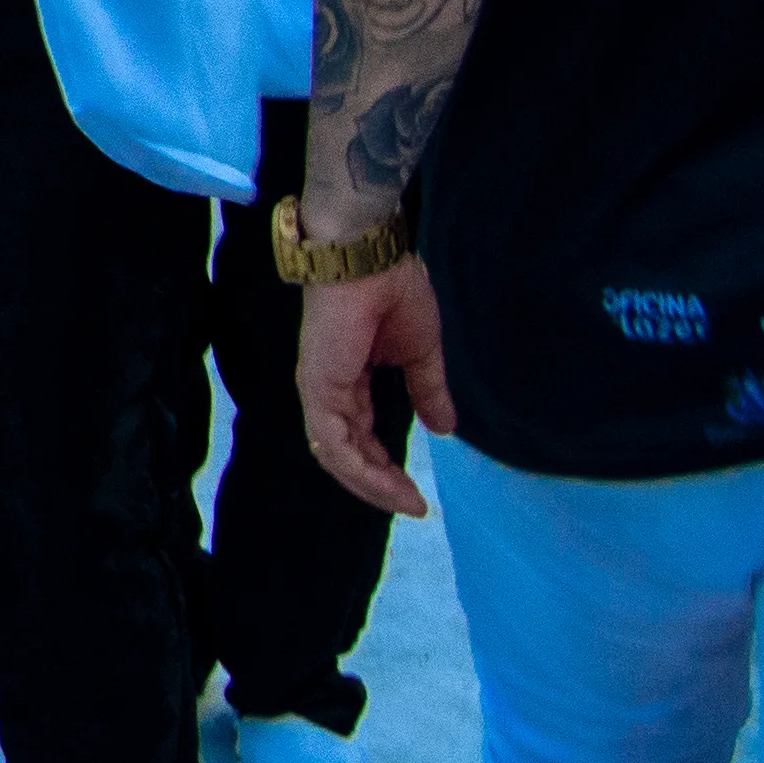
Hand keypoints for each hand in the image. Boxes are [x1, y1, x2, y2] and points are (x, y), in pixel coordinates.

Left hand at [296, 253, 452, 520]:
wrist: (370, 255)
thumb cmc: (392, 291)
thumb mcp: (419, 354)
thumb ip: (426, 392)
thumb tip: (445, 429)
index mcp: (347, 381)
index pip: (359, 438)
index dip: (385, 469)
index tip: (418, 495)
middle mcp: (328, 391)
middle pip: (346, 454)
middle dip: (379, 485)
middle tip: (413, 507)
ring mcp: (319, 390)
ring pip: (337, 457)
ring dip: (372, 485)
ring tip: (406, 503)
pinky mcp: (318, 388)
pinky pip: (334, 443)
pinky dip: (360, 470)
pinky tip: (390, 486)